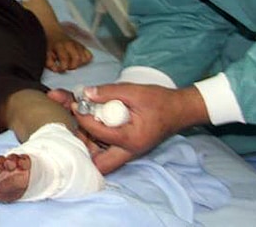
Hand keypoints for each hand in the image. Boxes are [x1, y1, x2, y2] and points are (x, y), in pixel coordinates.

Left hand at [45, 32, 92, 72]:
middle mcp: (70, 45)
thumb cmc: (50, 44)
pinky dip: (85, 60)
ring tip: (72, 64)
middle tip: (67, 67)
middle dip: (72, 66)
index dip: (62, 67)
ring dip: (79, 64)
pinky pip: (89, 55)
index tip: (59, 69)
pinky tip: (79, 61)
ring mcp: (77, 45)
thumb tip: (56, 70)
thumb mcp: (46, 53)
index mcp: (60, 46)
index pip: (64, 59)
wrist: (54, 32)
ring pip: (84, 57)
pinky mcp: (82, 46)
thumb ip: (50, 63)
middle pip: (77, 58)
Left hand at [68, 83, 206, 173]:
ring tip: (81, 121)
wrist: (179, 110)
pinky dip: (95, 141)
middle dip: (83, 147)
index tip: (76, 104)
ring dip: (87, 143)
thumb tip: (85, 93)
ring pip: (100, 159)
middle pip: (98, 163)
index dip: (83, 118)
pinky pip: (106, 152)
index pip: (98, 133)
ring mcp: (128, 153)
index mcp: (131, 139)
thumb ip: (108, 92)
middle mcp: (129, 152)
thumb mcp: (134, 92)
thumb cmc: (160, 101)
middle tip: (77, 126)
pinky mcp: (126, 149)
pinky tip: (90, 123)